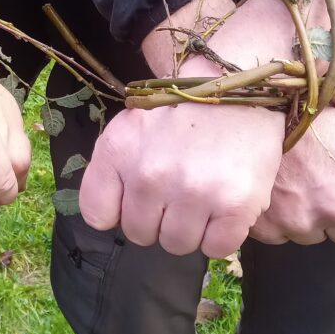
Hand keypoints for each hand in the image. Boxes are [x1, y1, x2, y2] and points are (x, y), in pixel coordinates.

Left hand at [79, 102, 282, 257]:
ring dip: (190, 228)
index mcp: (118, 152)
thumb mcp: (132, 126)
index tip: (136, 198)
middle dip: (157, 219)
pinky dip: (221, 235)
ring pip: (177, 245)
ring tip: (202, 197)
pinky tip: (224, 207)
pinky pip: (216, 248)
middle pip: (140, 234)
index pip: (97, 215)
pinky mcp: (234, 205)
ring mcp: (192, 192)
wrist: (237, 85)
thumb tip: (115, 216)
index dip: (118, 212)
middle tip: (177, 192)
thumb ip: (114, 168)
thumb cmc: (182, 110)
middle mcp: (150, 176)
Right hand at [251, 108, 334, 244]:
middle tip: (320, 184)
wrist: (260, 115)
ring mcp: (305, 221)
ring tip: (295, 184)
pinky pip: (282, 236)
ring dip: (306, 217)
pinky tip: (275, 192)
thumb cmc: (311, 123)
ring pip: (314, 236)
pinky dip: (278, 219)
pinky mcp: (273, 227)